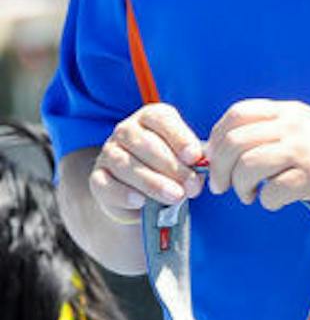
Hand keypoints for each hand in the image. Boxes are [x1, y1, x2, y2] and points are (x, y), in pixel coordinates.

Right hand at [91, 103, 205, 222]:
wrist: (143, 193)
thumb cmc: (172, 168)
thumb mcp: (185, 159)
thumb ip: (192, 159)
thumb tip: (202, 166)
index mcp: (150, 117)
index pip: (162, 120)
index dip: (180, 138)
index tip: (195, 157)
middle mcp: (126, 131)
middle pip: (145, 143)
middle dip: (171, 166)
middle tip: (192, 186)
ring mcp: (108, 153)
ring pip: (126, 164)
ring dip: (153, 182)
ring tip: (176, 196)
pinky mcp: (97, 178)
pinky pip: (106, 185)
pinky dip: (124, 194)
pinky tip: (141, 202)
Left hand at [206, 99, 309, 212]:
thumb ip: (276, 131)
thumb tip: (232, 147)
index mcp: (290, 112)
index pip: (237, 113)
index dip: (216, 136)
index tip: (216, 157)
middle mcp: (294, 126)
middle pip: (234, 142)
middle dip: (220, 169)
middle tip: (224, 186)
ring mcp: (303, 151)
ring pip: (247, 166)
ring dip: (240, 187)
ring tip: (250, 196)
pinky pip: (272, 191)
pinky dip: (267, 201)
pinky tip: (275, 202)